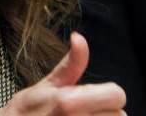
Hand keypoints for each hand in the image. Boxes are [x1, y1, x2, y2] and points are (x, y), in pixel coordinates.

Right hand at [0, 33, 125, 115]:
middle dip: (105, 112)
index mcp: (69, 102)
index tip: (93, 97)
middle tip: (83, 111)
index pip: (116, 96)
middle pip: (119, 115)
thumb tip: (79, 37)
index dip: (108, 95)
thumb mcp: (45, 85)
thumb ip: (71, 64)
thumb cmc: (26, 113)